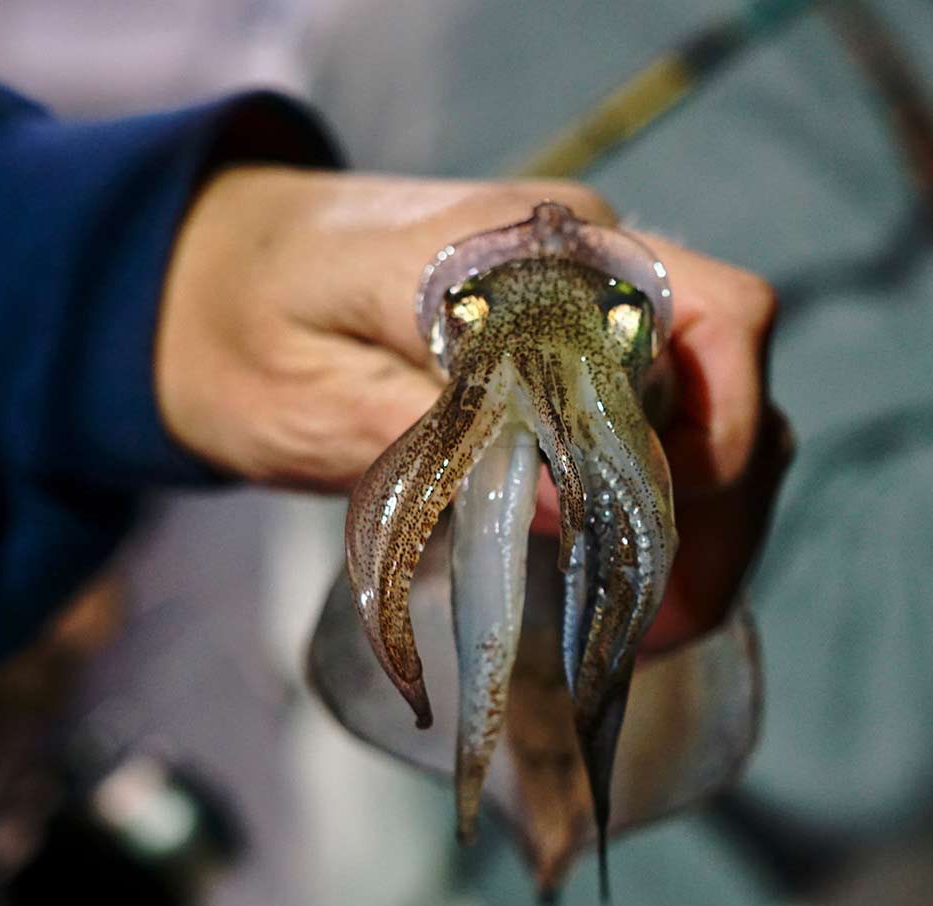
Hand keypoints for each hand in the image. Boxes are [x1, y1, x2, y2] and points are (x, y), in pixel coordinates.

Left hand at [157, 167, 788, 646]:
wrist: (199, 280)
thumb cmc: (241, 329)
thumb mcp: (312, 396)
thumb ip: (434, 434)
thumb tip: (569, 507)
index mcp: (529, 250)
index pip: (712, 314)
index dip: (722, 434)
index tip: (658, 546)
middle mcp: (589, 263)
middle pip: (732, 376)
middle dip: (723, 507)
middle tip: (667, 624)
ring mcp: (591, 306)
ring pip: (714, 409)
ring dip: (707, 520)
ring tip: (659, 628)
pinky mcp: (576, 354)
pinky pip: (667, 426)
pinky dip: (669, 510)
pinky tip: (637, 589)